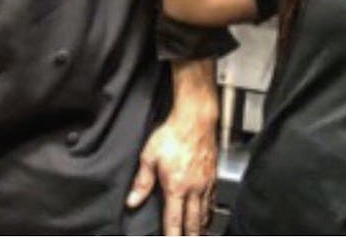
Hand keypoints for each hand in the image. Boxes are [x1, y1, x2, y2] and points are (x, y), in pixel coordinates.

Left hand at [126, 113, 217, 235]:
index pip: (174, 220)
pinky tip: (207, 215)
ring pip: (205, 213)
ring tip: (197, 234)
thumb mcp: (149, 156)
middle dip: (190, 236)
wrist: (195, 119)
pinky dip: (210, 212)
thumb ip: (142, 181)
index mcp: (176, 186)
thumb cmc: (172, 134)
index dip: (173, 236)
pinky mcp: (213, 176)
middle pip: (193, 222)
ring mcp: (205, 183)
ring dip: (200, 227)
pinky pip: (213, 200)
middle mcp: (193, 189)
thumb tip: (132, 200)